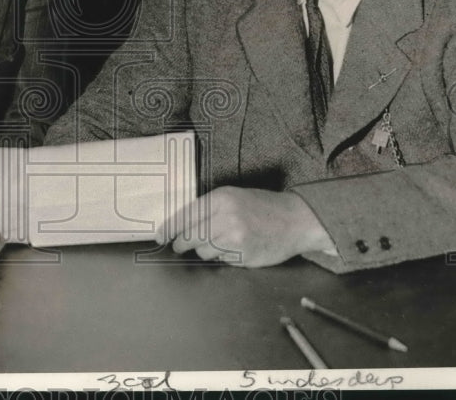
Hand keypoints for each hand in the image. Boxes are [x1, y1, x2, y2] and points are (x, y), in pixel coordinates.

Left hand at [157, 186, 333, 267]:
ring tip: (220, 242)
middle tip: (179, 245)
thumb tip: (182, 223)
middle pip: (190, 237)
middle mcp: (226, 217)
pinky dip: (223, 256)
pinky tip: (235, 247)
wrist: (295, 220)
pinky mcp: (243, 256)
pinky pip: (221, 260)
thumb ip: (210, 208)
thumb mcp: (234, 196)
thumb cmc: (263, 206)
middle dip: (182, 243)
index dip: (169, 228)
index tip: (159, 236)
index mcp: (221, 198)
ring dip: (205, 250)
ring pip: (203, 251)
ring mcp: (235, 238)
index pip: (186, 216)